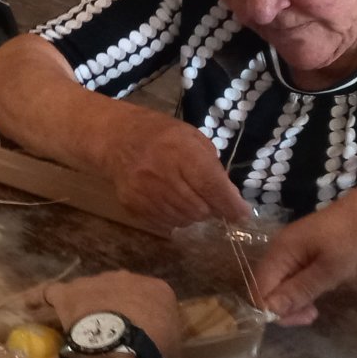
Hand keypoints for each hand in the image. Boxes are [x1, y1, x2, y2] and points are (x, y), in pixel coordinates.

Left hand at [44, 271, 184, 357]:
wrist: (125, 343)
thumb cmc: (154, 351)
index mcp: (158, 291)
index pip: (150, 301)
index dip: (142, 318)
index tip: (138, 331)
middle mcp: (127, 279)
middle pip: (118, 291)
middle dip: (114, 308)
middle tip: (108, 331)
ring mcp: (96, 283)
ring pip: (87, 290)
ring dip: (84, 305)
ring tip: (76, 322)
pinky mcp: (70, 293)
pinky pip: (51, 292)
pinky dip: (40, 299)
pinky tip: (30, 304)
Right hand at [101, 115, 251, 231]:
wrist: (115, 138)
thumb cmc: (160, 134)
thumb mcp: (192, 138)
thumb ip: (212, 167)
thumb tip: (229, 197)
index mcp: (180, 152)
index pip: (212, 187)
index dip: (231, 205)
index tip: (242, 214)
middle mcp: (162, 175)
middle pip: (200, 209)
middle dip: (211, 209)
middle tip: (210, 200)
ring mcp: (144, 193)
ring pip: (183, 220)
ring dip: (193, 214)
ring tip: (188, 198)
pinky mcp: (133, 206)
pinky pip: (164, 223)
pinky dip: (174, 217)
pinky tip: (171, 202)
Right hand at [254, 188, 356, 323]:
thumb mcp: (332, 268)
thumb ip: (299, 290)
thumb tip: (267, 310)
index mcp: (281, 251)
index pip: (259, 288)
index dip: (271, 309)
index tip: (301, 320)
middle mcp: (282, 251)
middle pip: (268, 287)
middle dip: (284, 307)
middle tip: (312, 316)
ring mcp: (296, 253)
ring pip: (282, 285)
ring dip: (295, 302)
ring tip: (316, 311)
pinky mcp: (310, 256)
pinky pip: (296, 279)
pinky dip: (304, 292)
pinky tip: (318, 298)